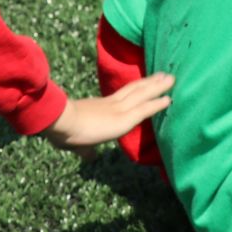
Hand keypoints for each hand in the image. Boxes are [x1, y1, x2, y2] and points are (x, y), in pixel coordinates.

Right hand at [40, 72, 173, 156]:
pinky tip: (168, 100)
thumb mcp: (74, 141)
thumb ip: (85, 149)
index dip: (135, 89)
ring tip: (172, 79)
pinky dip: (157, 104)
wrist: (59, 121)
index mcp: (100, 107)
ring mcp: (118, 110)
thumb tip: (89, 157)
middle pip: (135, 89)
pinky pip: (144, 110)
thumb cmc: (61, 129)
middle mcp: (111, 104)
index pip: (122, 96)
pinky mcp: (123, 119)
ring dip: (158, 87)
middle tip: (165, 74)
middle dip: (150, 82)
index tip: (146, 83)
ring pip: (142, 94)